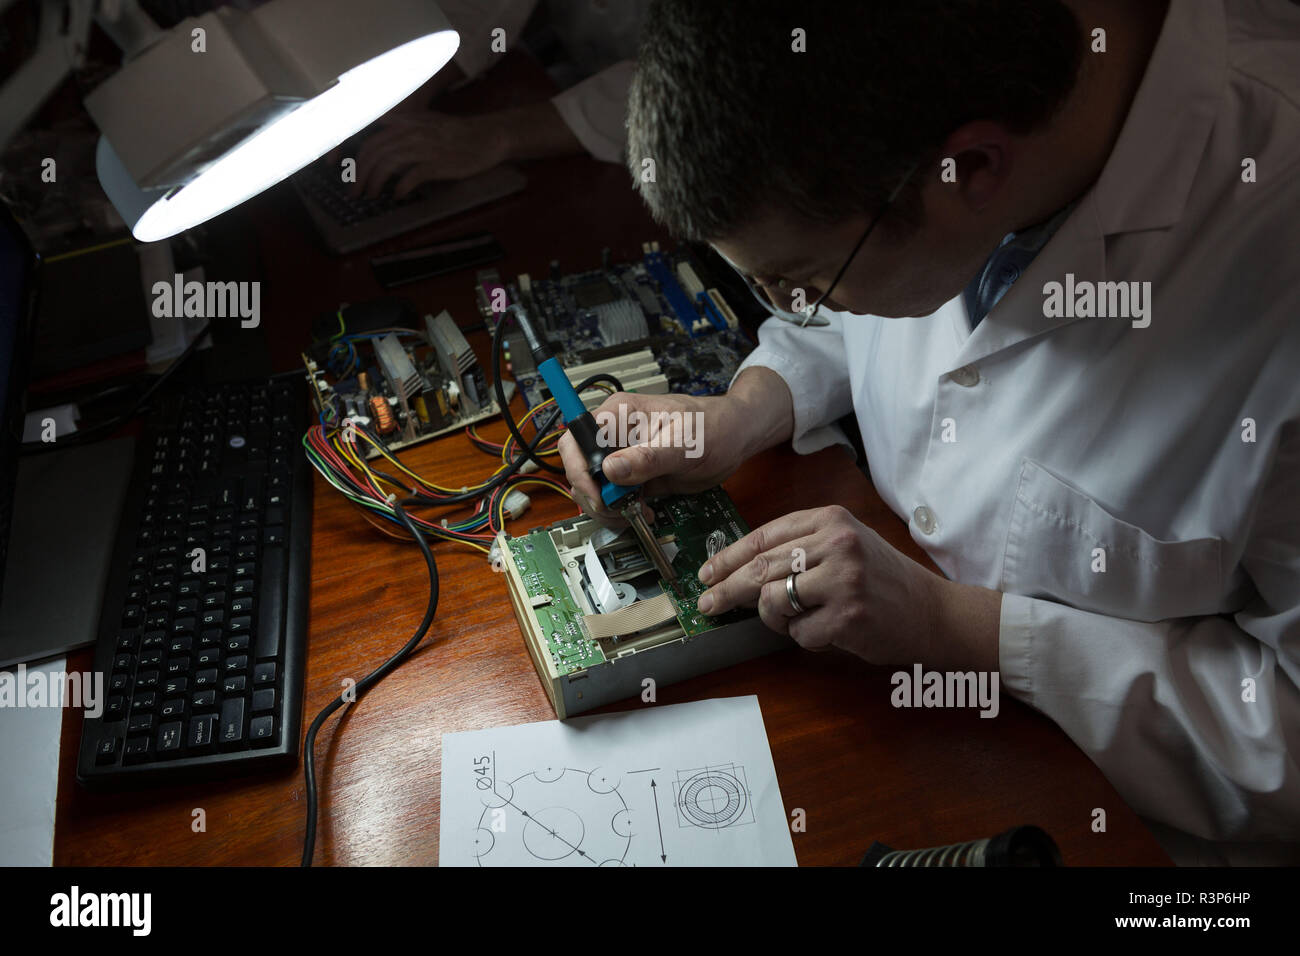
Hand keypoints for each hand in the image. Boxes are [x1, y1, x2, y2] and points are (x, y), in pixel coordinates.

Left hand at [346, 112, 510, 197]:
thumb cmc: (456, 132)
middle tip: (355, 192)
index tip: (347, 173)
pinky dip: (400, 187)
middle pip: (373, 152)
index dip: (354, 157)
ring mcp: (423, 147)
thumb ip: (401, 125)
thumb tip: (378, 133)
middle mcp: (409, 132)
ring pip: (387, 164)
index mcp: (404, 122)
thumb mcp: (424, 121)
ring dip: (374, 183)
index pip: (369, 138)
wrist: (487, 136)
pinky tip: (397, 196)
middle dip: (359, 174)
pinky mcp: (437, 163)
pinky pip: (411, 176)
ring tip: (370, 196)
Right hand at [558, 367, 795, 522]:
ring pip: (592, 487)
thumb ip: (647, 458)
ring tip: (635, 513)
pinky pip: (612, 497)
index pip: (576, 440)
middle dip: (593, 495)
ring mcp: (621, 457)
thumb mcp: (684, 444)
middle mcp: (614, 435)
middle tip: (619, 510)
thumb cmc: (713, 427)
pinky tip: (642, 512)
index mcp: (618, 415)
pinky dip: (620, 511)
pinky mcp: (631, 475)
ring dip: (606, 508)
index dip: (577, 469)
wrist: (733, 438)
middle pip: (578, 467)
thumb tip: (611, 470)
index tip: (598, 494)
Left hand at [696, 504, 945, 665]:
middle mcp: (837, 543)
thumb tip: (738, 569)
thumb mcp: (845, 545)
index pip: (763, 536)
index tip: (706, 574)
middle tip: (707, 606)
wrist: (932, 612)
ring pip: (772, 600)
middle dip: (726, 590)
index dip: (727, 558)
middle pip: (759, 568)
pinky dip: (804, 638)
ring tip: (795, 620)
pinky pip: (798, 633)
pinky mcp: (847, 616)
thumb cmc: (882, 581)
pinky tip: (827, 631)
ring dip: (774, 618)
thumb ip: (800, 548)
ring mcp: (843, 580)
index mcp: (831, 519)